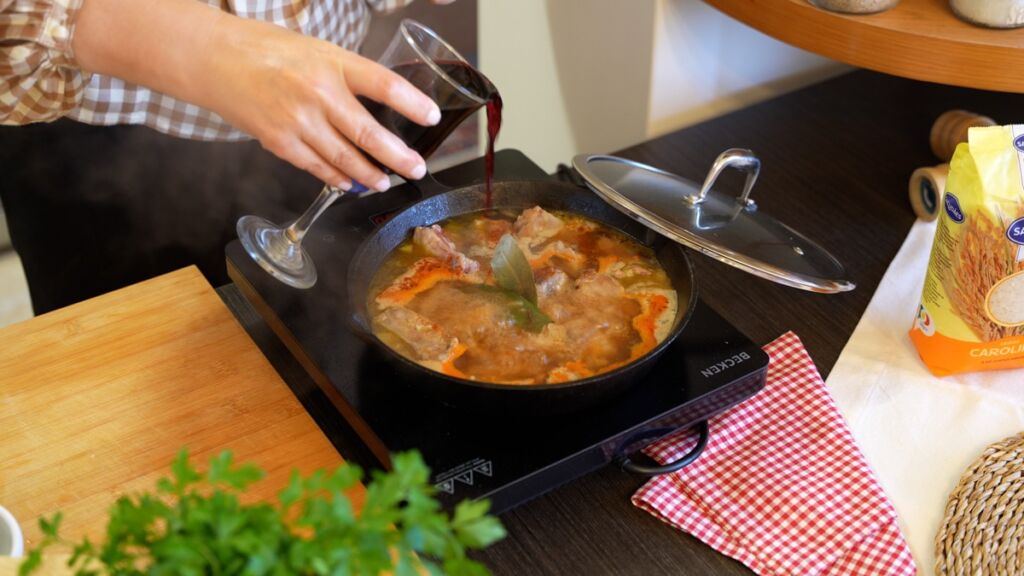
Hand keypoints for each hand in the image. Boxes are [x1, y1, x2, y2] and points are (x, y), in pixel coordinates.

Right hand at [203, 16, 439, 191]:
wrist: (215, 59)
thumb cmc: (268, 50)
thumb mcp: (317, 49)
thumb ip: (347, 74)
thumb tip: (382, 102)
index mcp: (333, 62)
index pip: (384, 84)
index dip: (413, 103)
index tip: (432, 116)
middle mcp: (318, 92)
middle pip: (369, 132)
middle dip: (398, 157)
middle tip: (416, 169)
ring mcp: (298, 120)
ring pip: (345, 158)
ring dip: (369, 175)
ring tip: (385, 182)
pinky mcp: (280, 142)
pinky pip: (317, 167)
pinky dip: (337, 177)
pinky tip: (349, 183)